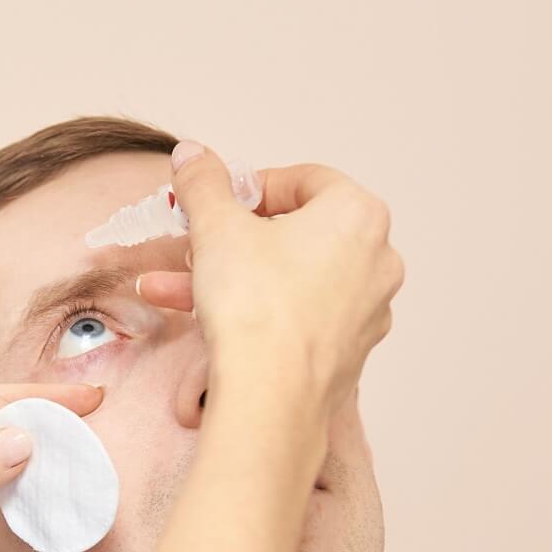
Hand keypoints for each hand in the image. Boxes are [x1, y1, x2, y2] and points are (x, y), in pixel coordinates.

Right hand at [135, 145, 403, 413]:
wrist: (270, 395)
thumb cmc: (255, 306)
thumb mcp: (216, 226)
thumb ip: (204, 183)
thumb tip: (193, 155)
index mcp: (358, 214)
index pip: (304, 180)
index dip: (252, 189)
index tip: (217, 203)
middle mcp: (377, 259)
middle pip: (294, 234)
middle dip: (232, 241)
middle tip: (194, 246)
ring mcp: (367, 310)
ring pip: (290, 280)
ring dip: (232, 279)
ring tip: (174, 290)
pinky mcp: (349, 352)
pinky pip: (298, 317)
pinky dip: (257, 313)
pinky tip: (209, 322)